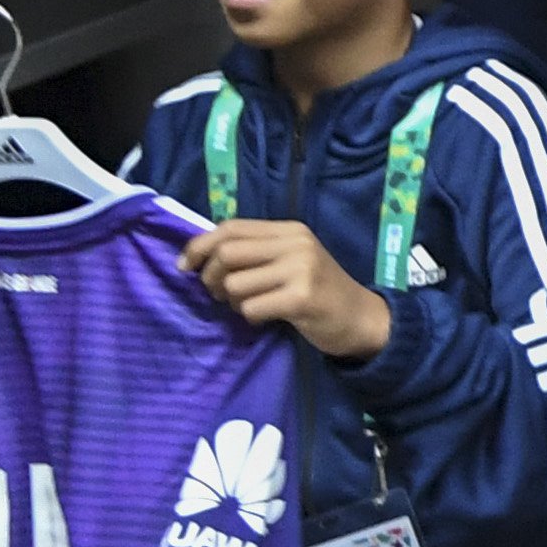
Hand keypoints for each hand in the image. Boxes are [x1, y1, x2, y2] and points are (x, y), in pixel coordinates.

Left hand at [184, 217, 390, 359]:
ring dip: (232, 301)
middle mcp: (296, 244)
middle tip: (218, 294)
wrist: (362, 318)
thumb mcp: (290, 261)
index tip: (184, 266)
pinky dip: (249, 317)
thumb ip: (255, 252)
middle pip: (227, 253)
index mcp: (290, 230)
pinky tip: (266, 317)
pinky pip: (251, 308)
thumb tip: (199, 257)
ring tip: (250, 306)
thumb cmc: (319, 291)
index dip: (199, 245)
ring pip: (235, 284)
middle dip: (211, 277)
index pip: (231, 228)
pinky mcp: (302, 298)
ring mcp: (301, 269)